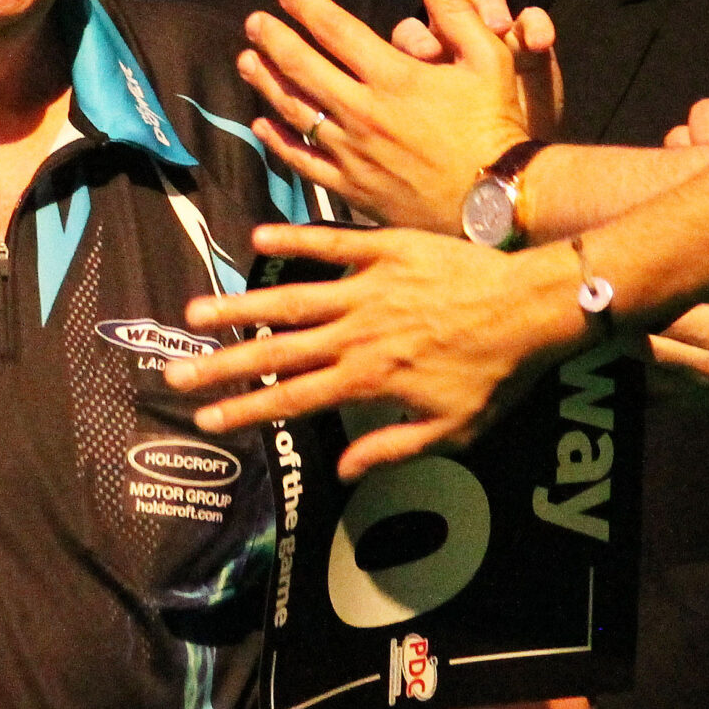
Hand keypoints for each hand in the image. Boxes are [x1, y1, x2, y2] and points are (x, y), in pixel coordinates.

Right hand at [166, 224, 574, 476]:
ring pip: (291, 298)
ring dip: (240, 305)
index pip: (293, 399)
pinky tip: (257, 239)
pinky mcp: (385, 249)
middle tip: (175, 371)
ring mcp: (367, 288)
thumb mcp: (454, 430)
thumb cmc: (499, 374)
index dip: (245, 409)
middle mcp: (357, 333)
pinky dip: (295, 239)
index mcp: (369, 379)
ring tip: (196, 310)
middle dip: (222, 364)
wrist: (533, 308)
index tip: (206, 419)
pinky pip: (332, 242)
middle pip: (276, 351)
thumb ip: (393, 448)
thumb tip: (341, 469)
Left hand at [239, 0, 532, 234]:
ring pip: (295, 111)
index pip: (336, 30)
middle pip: (302, 68)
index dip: (307, 6)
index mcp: (394, 76)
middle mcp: (363, 112)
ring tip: (246, 60)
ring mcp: (353, 152)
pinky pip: (304, 161)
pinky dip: (278, 141)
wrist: (499, 199)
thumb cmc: (496, 125)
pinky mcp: (351, 187)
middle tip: (253, 22)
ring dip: (266, 83)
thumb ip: (454, 10)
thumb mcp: (488, 57)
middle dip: (273, 39)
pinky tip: (261, 124)